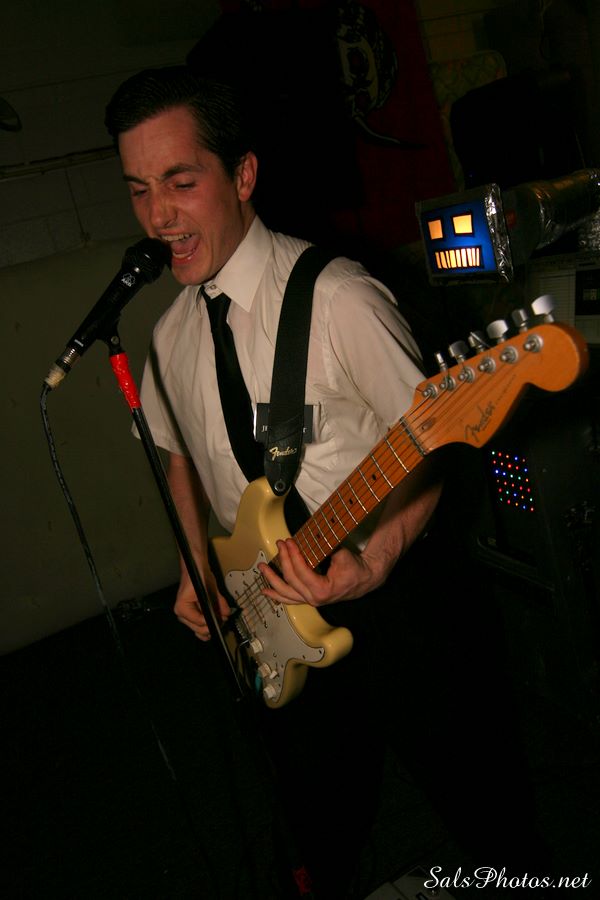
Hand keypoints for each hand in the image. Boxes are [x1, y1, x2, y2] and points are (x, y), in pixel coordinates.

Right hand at [174, 568, 230, 639]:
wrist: (196, 567)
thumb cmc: (198, 574)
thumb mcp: (210, 588)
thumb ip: (219, 602)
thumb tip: (226, 614)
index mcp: (182, 607)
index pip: (198, 621)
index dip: (211, 621)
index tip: (220, 619)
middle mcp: (182, 614)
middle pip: (198, 629)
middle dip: (212, 625)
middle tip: (223, 620)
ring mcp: (187, 616)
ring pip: (200, 630)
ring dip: (211, 626)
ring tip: (221, 620)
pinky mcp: (193, 616)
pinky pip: (201, 626)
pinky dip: (209, 625)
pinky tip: (216, 621)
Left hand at [259, 538, 391, 606]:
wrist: (365, 578)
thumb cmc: (354, 567)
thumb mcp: (341, 556)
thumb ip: (324, 551)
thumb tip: (308, 542)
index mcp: (322, 590)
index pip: (301, 571)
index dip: (293, 555)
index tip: (289, 542)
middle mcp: (314, 598)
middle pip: (291, 579)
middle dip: (283, 560)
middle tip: (280, 544)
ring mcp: (310, 600)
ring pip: (286, 592)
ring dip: (272, 579)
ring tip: (262, 568)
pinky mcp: (309, 598)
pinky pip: (290, 598)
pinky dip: (277, 594)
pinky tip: (266, 590)